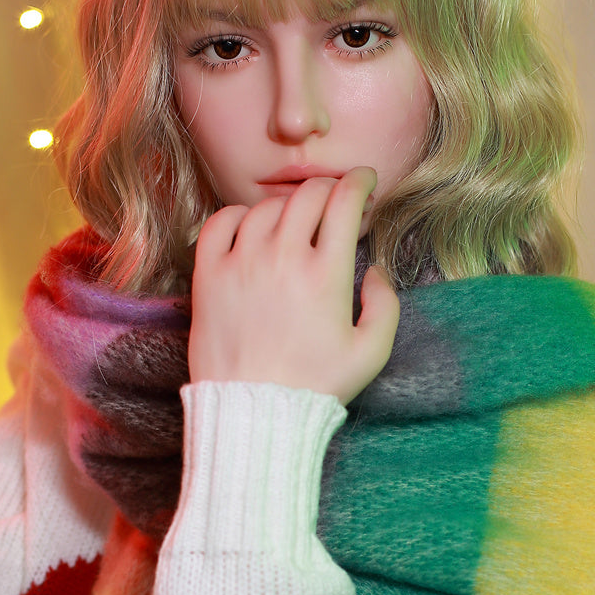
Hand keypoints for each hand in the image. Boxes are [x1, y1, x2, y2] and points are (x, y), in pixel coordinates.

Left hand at [189, 167, 398, 404]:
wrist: (253, 413)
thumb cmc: (314, 387)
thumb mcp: (370, 353)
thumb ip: (385, 305)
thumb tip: (374, 270)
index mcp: (325, 274)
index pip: (345, 202)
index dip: (359, 182)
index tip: (364, 182)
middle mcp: (282, 258)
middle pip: (308, 195)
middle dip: (329, 188)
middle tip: (334, 199)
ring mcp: (241, 264)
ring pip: (267, 206)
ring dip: (287, 205)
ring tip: (295, 220)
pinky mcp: (208, 277)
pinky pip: (220, 222)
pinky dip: (238, 214)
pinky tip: (250, 227)